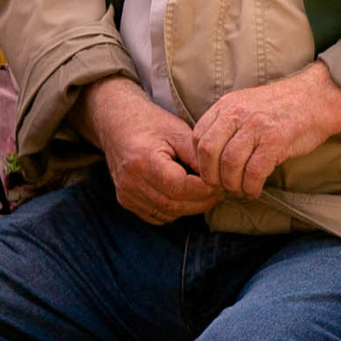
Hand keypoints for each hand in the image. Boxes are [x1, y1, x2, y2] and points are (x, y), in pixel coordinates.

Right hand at [80, 79, 220, 223]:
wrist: (118, 126)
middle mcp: (130, 181)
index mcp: (142, 160)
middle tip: (221, 190)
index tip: (222, 182)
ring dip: (192, 207)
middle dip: (203, 201)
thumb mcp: (179, 132)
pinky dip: (176, 210)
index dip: (205, 189)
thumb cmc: (152, 124)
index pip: (179, 187)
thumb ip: (198, 156)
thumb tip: (219, 179)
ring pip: (168, 213)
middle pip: (174, 204)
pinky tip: (186, 195)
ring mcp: (126, 194)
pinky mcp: (126, 201)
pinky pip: (158, 216)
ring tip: (206, 191)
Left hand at [187, 62, 340, 199]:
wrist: (320, 96)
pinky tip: (255, 190)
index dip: (200, 160)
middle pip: (209, 152)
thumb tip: (213, 155)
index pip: (198, 136)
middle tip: (222, 186)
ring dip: (233, 184)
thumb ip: (229, 123)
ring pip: (230, 164)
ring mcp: (257, 126)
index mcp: (228, 105)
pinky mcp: (276, 140)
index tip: (211, 172)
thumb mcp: (249, 104)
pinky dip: (251, 186)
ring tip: (241, 189)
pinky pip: (254, 171)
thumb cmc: (285, 106)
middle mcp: (238, 113)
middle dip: (212, 176)